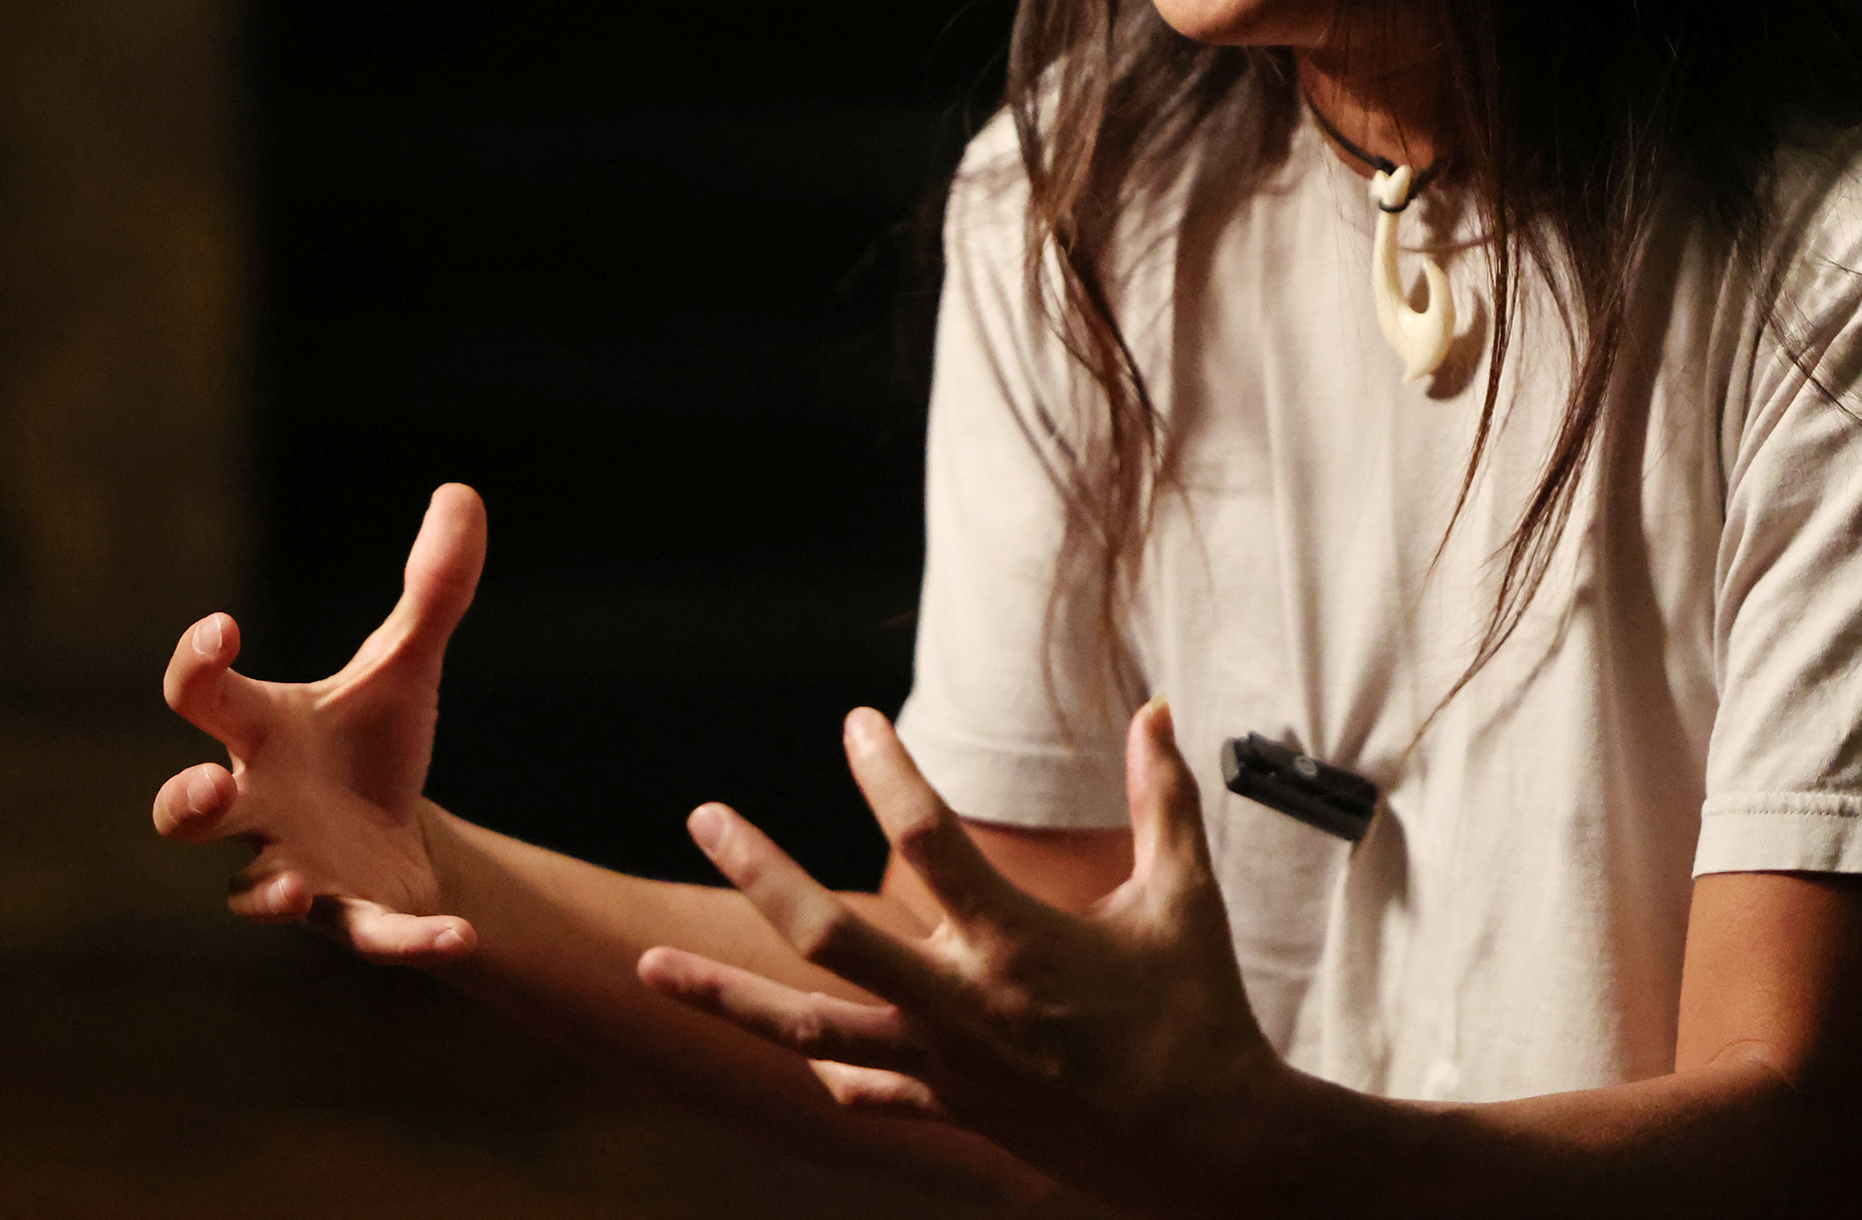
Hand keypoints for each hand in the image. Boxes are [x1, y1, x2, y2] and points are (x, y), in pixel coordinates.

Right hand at [150, 482, 486, 963]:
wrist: (397, 836)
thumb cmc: (371, 743)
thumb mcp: (404, 664)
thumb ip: (431, 589)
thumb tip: (461, 491)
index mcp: (259, 734)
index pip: (200, 696)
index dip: (197, 663)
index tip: (223, 626)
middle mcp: (256, 806)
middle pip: (183, 813)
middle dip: (186, 803)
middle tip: (214, 786)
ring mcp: (292, 868)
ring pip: (250, 892)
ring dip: (265, 892)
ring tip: (289, 889)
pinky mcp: (348, 916)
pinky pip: (367, 936)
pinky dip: (408, 941)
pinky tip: (458, 936)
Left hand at [637, 700, 1289, 1208]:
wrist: (1212, 1151)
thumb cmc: (1201, 1015)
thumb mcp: (1185, 899)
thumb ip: (1165, 801)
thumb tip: (1158, 711)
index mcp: (1017, 943)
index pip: (927, 840)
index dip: (887, 773)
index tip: (856, 723)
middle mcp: (963, 1006)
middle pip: (827, 935)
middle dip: (757, 872)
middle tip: (704, 816)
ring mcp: (948, 1069)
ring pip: (809, 1030)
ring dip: (724, 999)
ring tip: (649, 966)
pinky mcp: (955, 1114)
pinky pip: (869, 1094)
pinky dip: (829, 1072)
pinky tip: (797, 1057)